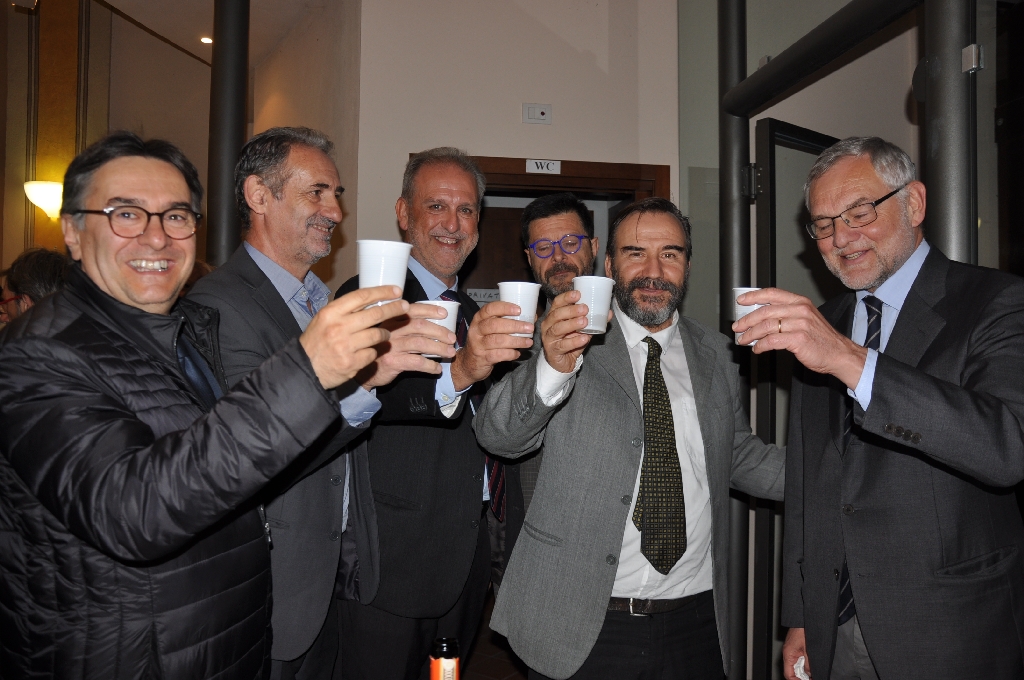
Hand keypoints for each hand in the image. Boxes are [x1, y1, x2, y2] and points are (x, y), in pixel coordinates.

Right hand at [300, 286, 407, 388]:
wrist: (306, 368)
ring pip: (378, 334)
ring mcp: (346, 346)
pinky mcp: (352, 362)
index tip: (396, 290)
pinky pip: (373, 353)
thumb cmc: (317, 341)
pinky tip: (367, 351)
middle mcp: (339, 327)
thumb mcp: (325, 319)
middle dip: (394, 308)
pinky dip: (373, 352)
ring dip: (384, 333)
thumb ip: (345, 309)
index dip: (382, 292)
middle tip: (404, 306)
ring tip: (384, 334)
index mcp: (331, 312)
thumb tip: (372, 299)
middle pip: (375, 314)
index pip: (362, 296)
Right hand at [358, 302, 457, 388]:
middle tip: (452, 338)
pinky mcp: (393, 362)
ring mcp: (391, 346)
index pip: (411, 310)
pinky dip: (430, 365)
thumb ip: (403, 326)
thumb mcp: (387, 333)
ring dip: (439, 348)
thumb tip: (431, 323)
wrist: (364, 372)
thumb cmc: (380, 350)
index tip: (444, 313)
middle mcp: (390, 330)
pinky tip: (437, 369)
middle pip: (419, 326)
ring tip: (450, 353)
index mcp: (390, 320)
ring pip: (420, 343)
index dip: (430, 310)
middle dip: (439, 331)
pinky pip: (417, 362)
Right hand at [450, 301, 533, 390]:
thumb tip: (531, 317)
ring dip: (516, 341)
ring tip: (528, 342)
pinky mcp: (482, 358)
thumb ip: (505, 321)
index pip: (490, 309)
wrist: (469, 363)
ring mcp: (478, 344)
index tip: (518, 310)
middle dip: (515, 326)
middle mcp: (477, 330)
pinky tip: (517, 353)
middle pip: (495, 325)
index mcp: (479, 319)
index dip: (504, 308)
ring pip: (498, 340)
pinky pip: (498, 355)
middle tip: (529, 328)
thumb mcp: (490, 329)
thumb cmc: (484, 342)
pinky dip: (510, 354)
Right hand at [540, 289, 595, 373]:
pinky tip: (584, 339)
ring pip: (558, 329)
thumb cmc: (570, 341)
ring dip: (572, 324)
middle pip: (556, 314)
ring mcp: (549, 338)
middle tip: (585, 308)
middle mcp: (548, 325)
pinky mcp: (552, 350)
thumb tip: (608, 313)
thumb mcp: (582, 329)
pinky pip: (563, 345)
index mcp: (554, 315)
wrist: (562, 362)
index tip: (578, 294)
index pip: (558, 303)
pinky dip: (574, 341)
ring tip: (585, 322)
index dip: (566, 297)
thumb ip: (593, 321)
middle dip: (571, 310)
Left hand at [731, 288, 867, 388]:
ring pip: (766, 326)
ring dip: (750, 334)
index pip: (772, 293)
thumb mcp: (806, 318)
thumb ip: (786, 314)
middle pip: (765, 311)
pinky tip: (757, 348)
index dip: (754, 296)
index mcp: (800, 302)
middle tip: (737, 327)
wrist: (839, 354)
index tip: (741, 301)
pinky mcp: (799, 339)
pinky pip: (772, 340)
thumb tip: (760, 318)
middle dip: (747, 320)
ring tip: (743, 340)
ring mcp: (800, 324)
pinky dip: (761, 345)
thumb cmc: (821, 338)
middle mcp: (800, 310)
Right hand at [783, 628, 809, 679]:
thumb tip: (810, 674)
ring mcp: (792, 650)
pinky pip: (800, 659)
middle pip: (793, 671)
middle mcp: (788, 653)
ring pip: (797, 665)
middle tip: (812, 677)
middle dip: (802, 676)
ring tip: (813, 672)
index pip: (788, 674)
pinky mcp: (797, 647)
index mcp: (788, 654)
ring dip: (805, 670)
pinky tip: (812, 664)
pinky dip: (806, 664)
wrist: (803, 618)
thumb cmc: (804, 630)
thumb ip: (809, 664)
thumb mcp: (809, 650)